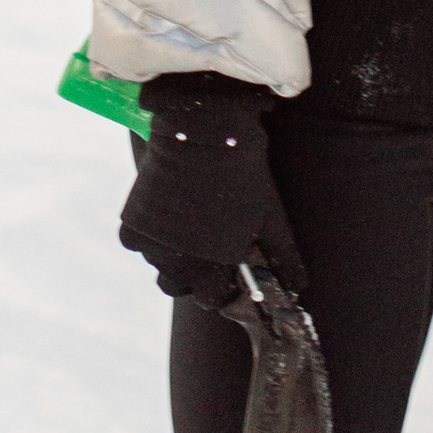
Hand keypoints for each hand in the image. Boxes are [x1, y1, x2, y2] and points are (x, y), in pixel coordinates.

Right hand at [118, 76, 304, 301]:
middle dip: (190, 274)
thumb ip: (284, 257)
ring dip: (168, 252)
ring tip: (186, 223)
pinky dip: (146, 235)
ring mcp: (152, 245)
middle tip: (202, 248)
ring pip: (156, 264)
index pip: (210, 299)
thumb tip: (301, 286)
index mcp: (212, 267)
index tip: (223, 271)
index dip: (218, 286)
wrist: (204, 134)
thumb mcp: (270, 219)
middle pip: (177, 286)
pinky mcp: (132, 225)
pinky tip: (164, 213)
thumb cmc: (244, 177)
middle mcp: (178, 264)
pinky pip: (135, 244)